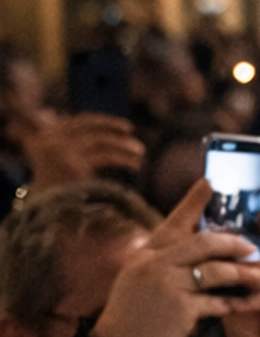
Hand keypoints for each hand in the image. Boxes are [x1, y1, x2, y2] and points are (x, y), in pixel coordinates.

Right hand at [17, 110, 144, 189]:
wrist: (43, 215)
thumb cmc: (53, 193)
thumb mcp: (57, 163)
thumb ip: (71, 145)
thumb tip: (100, 132)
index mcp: (44, 136)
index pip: (78, 121)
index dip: (101, 121)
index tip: (120, 125)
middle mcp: (50, 140)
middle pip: (88, 125)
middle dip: (112, 126)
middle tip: (130, 130)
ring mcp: (62, 152)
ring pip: (101, 140)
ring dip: (124, 144)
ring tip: (140, 151)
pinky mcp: (75, 166)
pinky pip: (107, 156)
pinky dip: (124, 158)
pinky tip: (135, 164)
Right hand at [89, 180, 248, 336]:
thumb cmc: (130, 317)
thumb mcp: (138, 281)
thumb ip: (161, 262)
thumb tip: (189, 247)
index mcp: (146, 255)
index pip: (174, 223)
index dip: (193, 203)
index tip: (209, 183)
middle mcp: (155, 265)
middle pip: (203, 243)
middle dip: (232, 242)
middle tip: (251, 245)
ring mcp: (168, 286)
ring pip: (217, 271)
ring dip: (241, 274)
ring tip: (257, 275)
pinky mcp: (182, 310)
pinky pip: (217, 301)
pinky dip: (231, 302)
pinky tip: (242, 303)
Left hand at [220, 212, 259, 336]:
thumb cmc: (249, 324)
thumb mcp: (233, 294)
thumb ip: (224, 275)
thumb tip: (196, 253)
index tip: (245, 210)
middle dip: (248, 246)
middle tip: (226, 240)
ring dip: (248, 274)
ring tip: (227, 273)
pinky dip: (255, 301)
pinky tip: (238, 304)